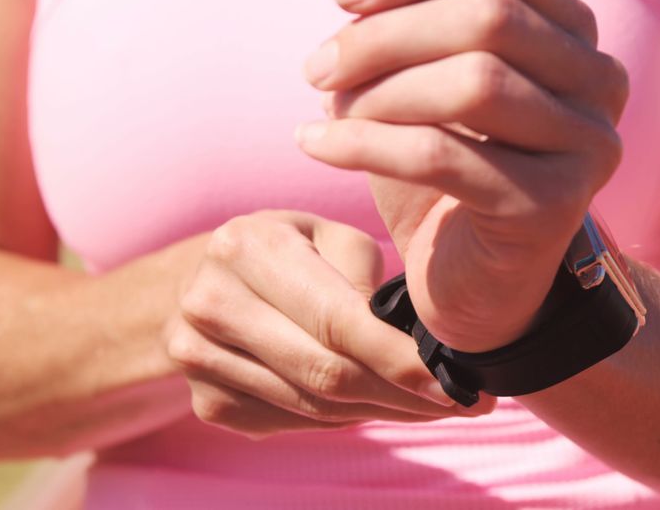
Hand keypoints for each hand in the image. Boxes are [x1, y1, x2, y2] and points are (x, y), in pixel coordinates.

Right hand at [164, 211, 491, 438]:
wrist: (202, 280)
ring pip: (314, 406)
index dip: (398, 358)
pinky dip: (344, 419)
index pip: (336, 319)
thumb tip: (407, 348)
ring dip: (382, 412)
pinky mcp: (205, 403)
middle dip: (402, 395)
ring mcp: (198, 358)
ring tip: (432, 406)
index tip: (451, 382)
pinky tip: (378, 405)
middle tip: (461, 405)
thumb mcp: (329, 236)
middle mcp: (212, 303)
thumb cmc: (289, 251)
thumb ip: (365, 280)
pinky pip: (293, 423)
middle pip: (325, 372)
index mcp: (249, 248)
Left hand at [297, 0, 627, 351]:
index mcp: (574, 33)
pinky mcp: (555, 207)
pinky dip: (364, 143)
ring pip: (475, 82)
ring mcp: (588, 145)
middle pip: (490, 15)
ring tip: (325, 106)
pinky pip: (444, 156)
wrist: (477, 282)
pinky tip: (314, 142)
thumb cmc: (444, 171)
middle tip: (318, 66)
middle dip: (385, 33)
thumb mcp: (423, 81)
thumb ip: (408, 24)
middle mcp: (599, 81)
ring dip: (379, 90)